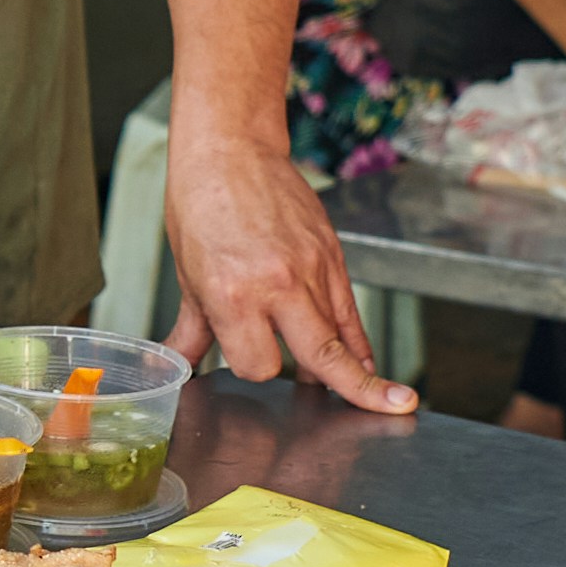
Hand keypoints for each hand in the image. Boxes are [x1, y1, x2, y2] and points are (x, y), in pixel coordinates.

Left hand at [164, 139, 418, 413]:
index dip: (254, 368)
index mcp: (233, 293)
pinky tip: (371, 367)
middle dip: (346, 391)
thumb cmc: (200, 207)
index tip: (248, 361)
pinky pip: (351, 312)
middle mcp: (278, 284)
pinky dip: (360, 342)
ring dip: (361, 372)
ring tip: (389, 403)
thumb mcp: (188, 274)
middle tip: (383, 417)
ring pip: (344, 337)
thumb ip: (192, 331)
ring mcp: (312, 269)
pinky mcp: (332, 256)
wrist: (230, 149)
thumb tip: (177, 368)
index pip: (259, 365)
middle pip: (320, 358)